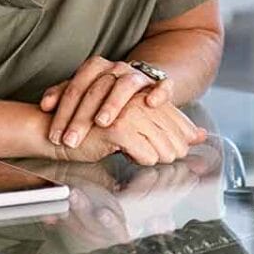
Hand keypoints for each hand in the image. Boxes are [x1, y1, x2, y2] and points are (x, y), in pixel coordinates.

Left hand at [41, 56, 171, 145]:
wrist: (140, 83)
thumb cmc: (107, 93)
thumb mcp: (83, 93)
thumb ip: (63, 95)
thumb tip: (46, 105)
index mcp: (96, 67)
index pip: (75, 87)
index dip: (64, 112)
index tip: (56, 136)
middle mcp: (116, 68)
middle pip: (96, 89)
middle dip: (81, 117)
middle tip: (71, 140)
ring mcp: (138, 75)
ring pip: (125, 85)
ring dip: (113, 104)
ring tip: (102, 123)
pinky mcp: (159, 84)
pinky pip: (162, 85)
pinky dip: (158, 92)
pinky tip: (151, 104)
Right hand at [50, 97, 206, 166]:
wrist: (53, 130)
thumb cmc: (91, 130)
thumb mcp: (132, 126)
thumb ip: (165, 127)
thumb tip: (200, 135)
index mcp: (139, 93)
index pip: (173, 114)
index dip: (184, 133)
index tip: (189, 146)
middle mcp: (135, 98)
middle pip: (171, 129)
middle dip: (175, 148)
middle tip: (173, 159)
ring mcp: (127, 111)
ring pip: (161, 142)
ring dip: (160, 156)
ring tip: (153, 161)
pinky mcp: (116, 128)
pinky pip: (144, 152)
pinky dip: (143, 160)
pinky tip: (132, 159)